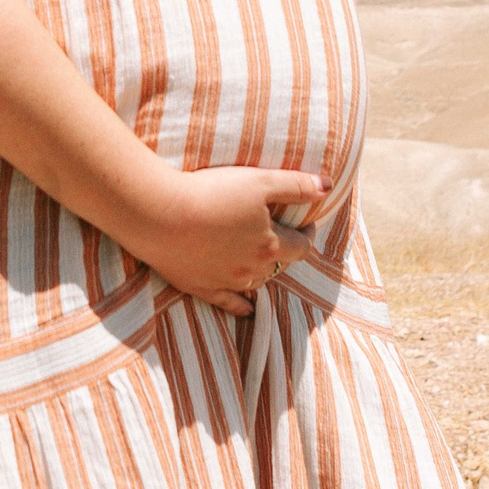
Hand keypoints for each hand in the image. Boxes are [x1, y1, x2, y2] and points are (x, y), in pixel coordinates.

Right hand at [123, 163, 322, 316]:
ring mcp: (225, 282)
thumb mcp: (259, 181)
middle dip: (284, 253)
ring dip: (263, 273)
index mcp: (269, 245)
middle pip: (278, 267)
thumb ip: (296, 185)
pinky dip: (241, 306)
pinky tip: (248, 308)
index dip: (308, 235)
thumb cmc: (211, 193)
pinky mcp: (200, 287)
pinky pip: (228, 304)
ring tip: (261, 261)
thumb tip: (329, 186)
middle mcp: (251, 269)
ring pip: (255, 283)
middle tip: (281, 237)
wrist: (159, 214)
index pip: (301, 247)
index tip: (307, 224)